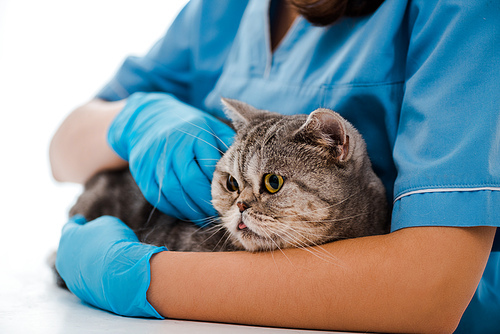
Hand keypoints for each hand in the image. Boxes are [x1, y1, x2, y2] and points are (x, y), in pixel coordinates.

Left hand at [55, 215, 166, 317]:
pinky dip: (95, 275)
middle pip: (71, 248)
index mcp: (68, 238)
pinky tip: (108, 272)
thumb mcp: (107, 224)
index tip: (80, 220)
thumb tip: (95, 233)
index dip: (77, 223)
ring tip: (104, 259)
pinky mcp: (81, 292)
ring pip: (78, 266)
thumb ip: (96, 227)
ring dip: (88, 261)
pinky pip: (88, 280)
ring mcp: (71, 277)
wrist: (119, 273)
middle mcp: (64, 258)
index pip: (70, 227)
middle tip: (94, 241)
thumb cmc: (113, 244)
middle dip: (81, 244)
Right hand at [108, 92, 234, 223]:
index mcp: (194, 134)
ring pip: (173, 192)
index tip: (230, 200)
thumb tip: (245, 169)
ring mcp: (154, 159)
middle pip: (190, 181)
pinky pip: (158, 197)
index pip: (210, 167)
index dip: (220, 187)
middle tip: (217, 214)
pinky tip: (185, 212)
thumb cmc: (188, 127)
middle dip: (205, 202)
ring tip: (203, 217)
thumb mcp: (211, 127)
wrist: (148, 118)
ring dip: (189, 210)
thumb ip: (227, 144)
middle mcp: (172, 146)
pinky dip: (173, 209)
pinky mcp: (142, 172)